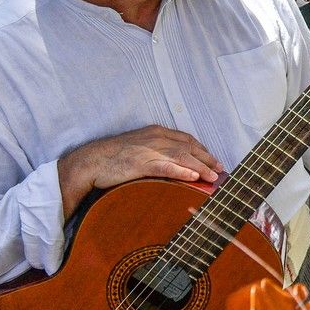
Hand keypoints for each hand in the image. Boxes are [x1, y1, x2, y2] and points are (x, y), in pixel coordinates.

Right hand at [58, 125, 222, 215]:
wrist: (89, 161)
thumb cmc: (112, 157)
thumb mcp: (139, 148)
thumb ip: (157, 152)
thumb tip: (173, 165)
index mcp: (156, 132)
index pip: (187, 139)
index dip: (202, 150)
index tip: (213, 160)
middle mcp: (156, 138)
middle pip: (189, 147)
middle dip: (207, 159)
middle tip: (220, 170)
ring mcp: (149, 150)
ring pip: (182, 157)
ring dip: (201, 167)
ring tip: (213, 177)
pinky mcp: (140, 163)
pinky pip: (165, 167)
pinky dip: (181, 171)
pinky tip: (193, 177)